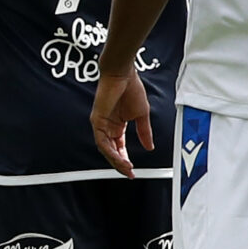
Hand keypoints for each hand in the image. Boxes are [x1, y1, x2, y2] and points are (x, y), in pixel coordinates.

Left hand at [91, 63, 153, 177]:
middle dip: (120, 164)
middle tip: (130, 174)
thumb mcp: (142, 115)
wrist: (123, 75)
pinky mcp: (97, 120)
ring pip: (105, 149)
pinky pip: (101, 140)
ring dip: (116, 160)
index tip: (133, 171)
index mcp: (117, 126)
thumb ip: (144, 132)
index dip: (125, 159)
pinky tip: (119, 157)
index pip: (119, 147)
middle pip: (111, 151)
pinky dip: (110, 150)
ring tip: (127, 168)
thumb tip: (150, 147)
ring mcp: (100, 124)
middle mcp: (107, 127)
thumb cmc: (131, 90)